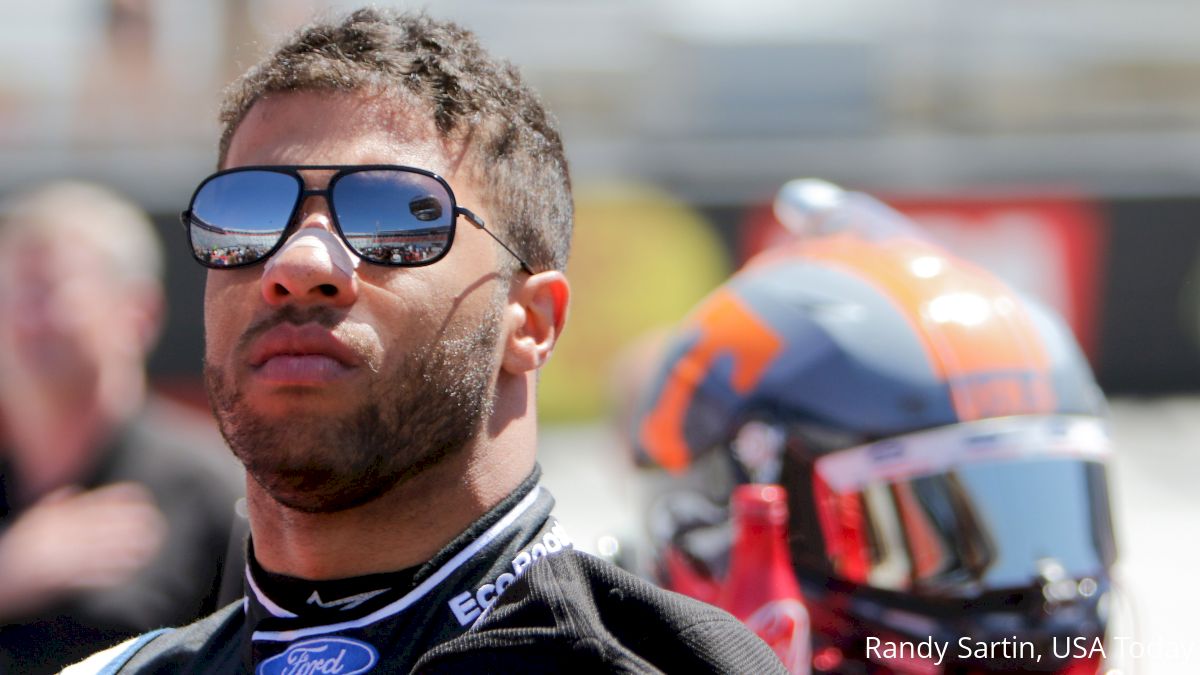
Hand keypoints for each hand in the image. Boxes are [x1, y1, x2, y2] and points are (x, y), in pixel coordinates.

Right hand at [0, 482, 166, 618]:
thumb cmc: (13, 552)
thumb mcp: (31, 523)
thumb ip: (54, 506)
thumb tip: (76, 490)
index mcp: (56, 517)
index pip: (96, 502)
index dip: (124, 499)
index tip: (145, 500)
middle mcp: (59, 533)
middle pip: (107, 524)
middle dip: (136, 525)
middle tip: (158, 525)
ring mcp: (59, 556)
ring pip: (106, 549)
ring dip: (131, 549)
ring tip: (150, 548)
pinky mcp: (58, 580)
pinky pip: (93, 575)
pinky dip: (113, 571)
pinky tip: (129, 569)